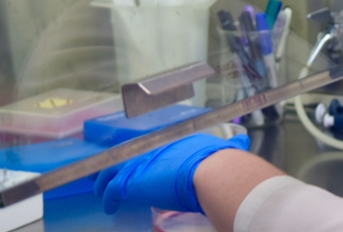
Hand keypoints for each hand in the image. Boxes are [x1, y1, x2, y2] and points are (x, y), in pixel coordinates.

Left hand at [94, 133, 249, 213]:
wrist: (212, 172)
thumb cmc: (220, 162)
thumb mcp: (221, 147)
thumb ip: (225, 144)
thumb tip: (241, 141)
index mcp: (171, 135)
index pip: (147, 140)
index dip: (139, 150)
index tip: (137, 157)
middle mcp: (152, 144)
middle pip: (124, 150)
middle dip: (114, 161)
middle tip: (107, 169)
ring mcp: (140, 160)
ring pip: (111, 169)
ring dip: (104, 180)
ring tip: (101, 190)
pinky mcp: (132, 181)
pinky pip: (111, 190)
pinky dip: (108, 200)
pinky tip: (109, 207)